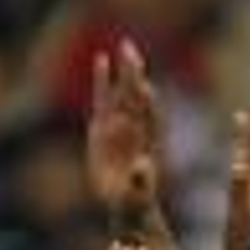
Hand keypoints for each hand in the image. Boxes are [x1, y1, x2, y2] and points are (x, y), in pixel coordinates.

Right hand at [87, 38, 163, 222]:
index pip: (148, 119)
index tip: (145, 86)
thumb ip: (140, 180)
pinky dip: (103, 80)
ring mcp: (120, 126)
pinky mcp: (102, 127)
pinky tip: (102, 59)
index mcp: (147, 144)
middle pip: (136, 98)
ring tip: (124, 46)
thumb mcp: (137, 195)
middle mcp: (135, 130)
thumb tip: (142, 166)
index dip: (146, 104)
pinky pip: (103, 98)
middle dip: (135, 75)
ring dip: (124, 71)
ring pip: (122, 93)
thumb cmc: (135, 202)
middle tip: (132, 49)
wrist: (127, 204)